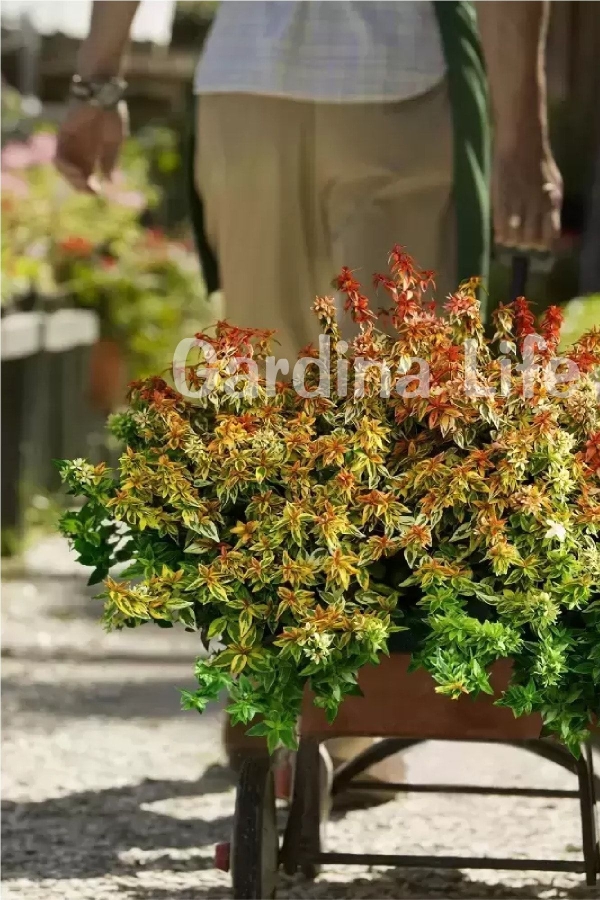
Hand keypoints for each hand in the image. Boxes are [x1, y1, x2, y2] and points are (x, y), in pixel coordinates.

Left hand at [55, 101, 127, 192]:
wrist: (102, 94)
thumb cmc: (112, 115)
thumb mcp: (114, 142)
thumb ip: (110, 161)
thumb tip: (110, 182)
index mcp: (93, 156)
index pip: (88, 178)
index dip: (90, 188)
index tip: (97, 192)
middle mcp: (79, 152)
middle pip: (74, 177)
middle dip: (80, 186)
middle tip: (89, 187)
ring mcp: (70, 144)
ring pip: (64, 169)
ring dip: (70, 178)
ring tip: (81, 178)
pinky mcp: (62, 135)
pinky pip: (58, 155)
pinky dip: (63, 165)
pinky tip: (73, 169)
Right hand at [492, 137, 562, 251]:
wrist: (521, 143)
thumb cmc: (539, 164)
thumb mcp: (555, 185)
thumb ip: (552, 206)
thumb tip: (550, 228)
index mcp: (551, 202)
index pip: (549, 235)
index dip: (543, 242)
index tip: (539, 241)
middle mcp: (535, 206)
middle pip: (530, 239)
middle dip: (526, 244)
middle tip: (522, 242)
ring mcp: (516, 204)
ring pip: (515, 236)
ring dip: (513, 241)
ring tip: (511, 238)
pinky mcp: (500, 200)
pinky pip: (500, 226)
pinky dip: (500, 235)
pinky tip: (500, 236)